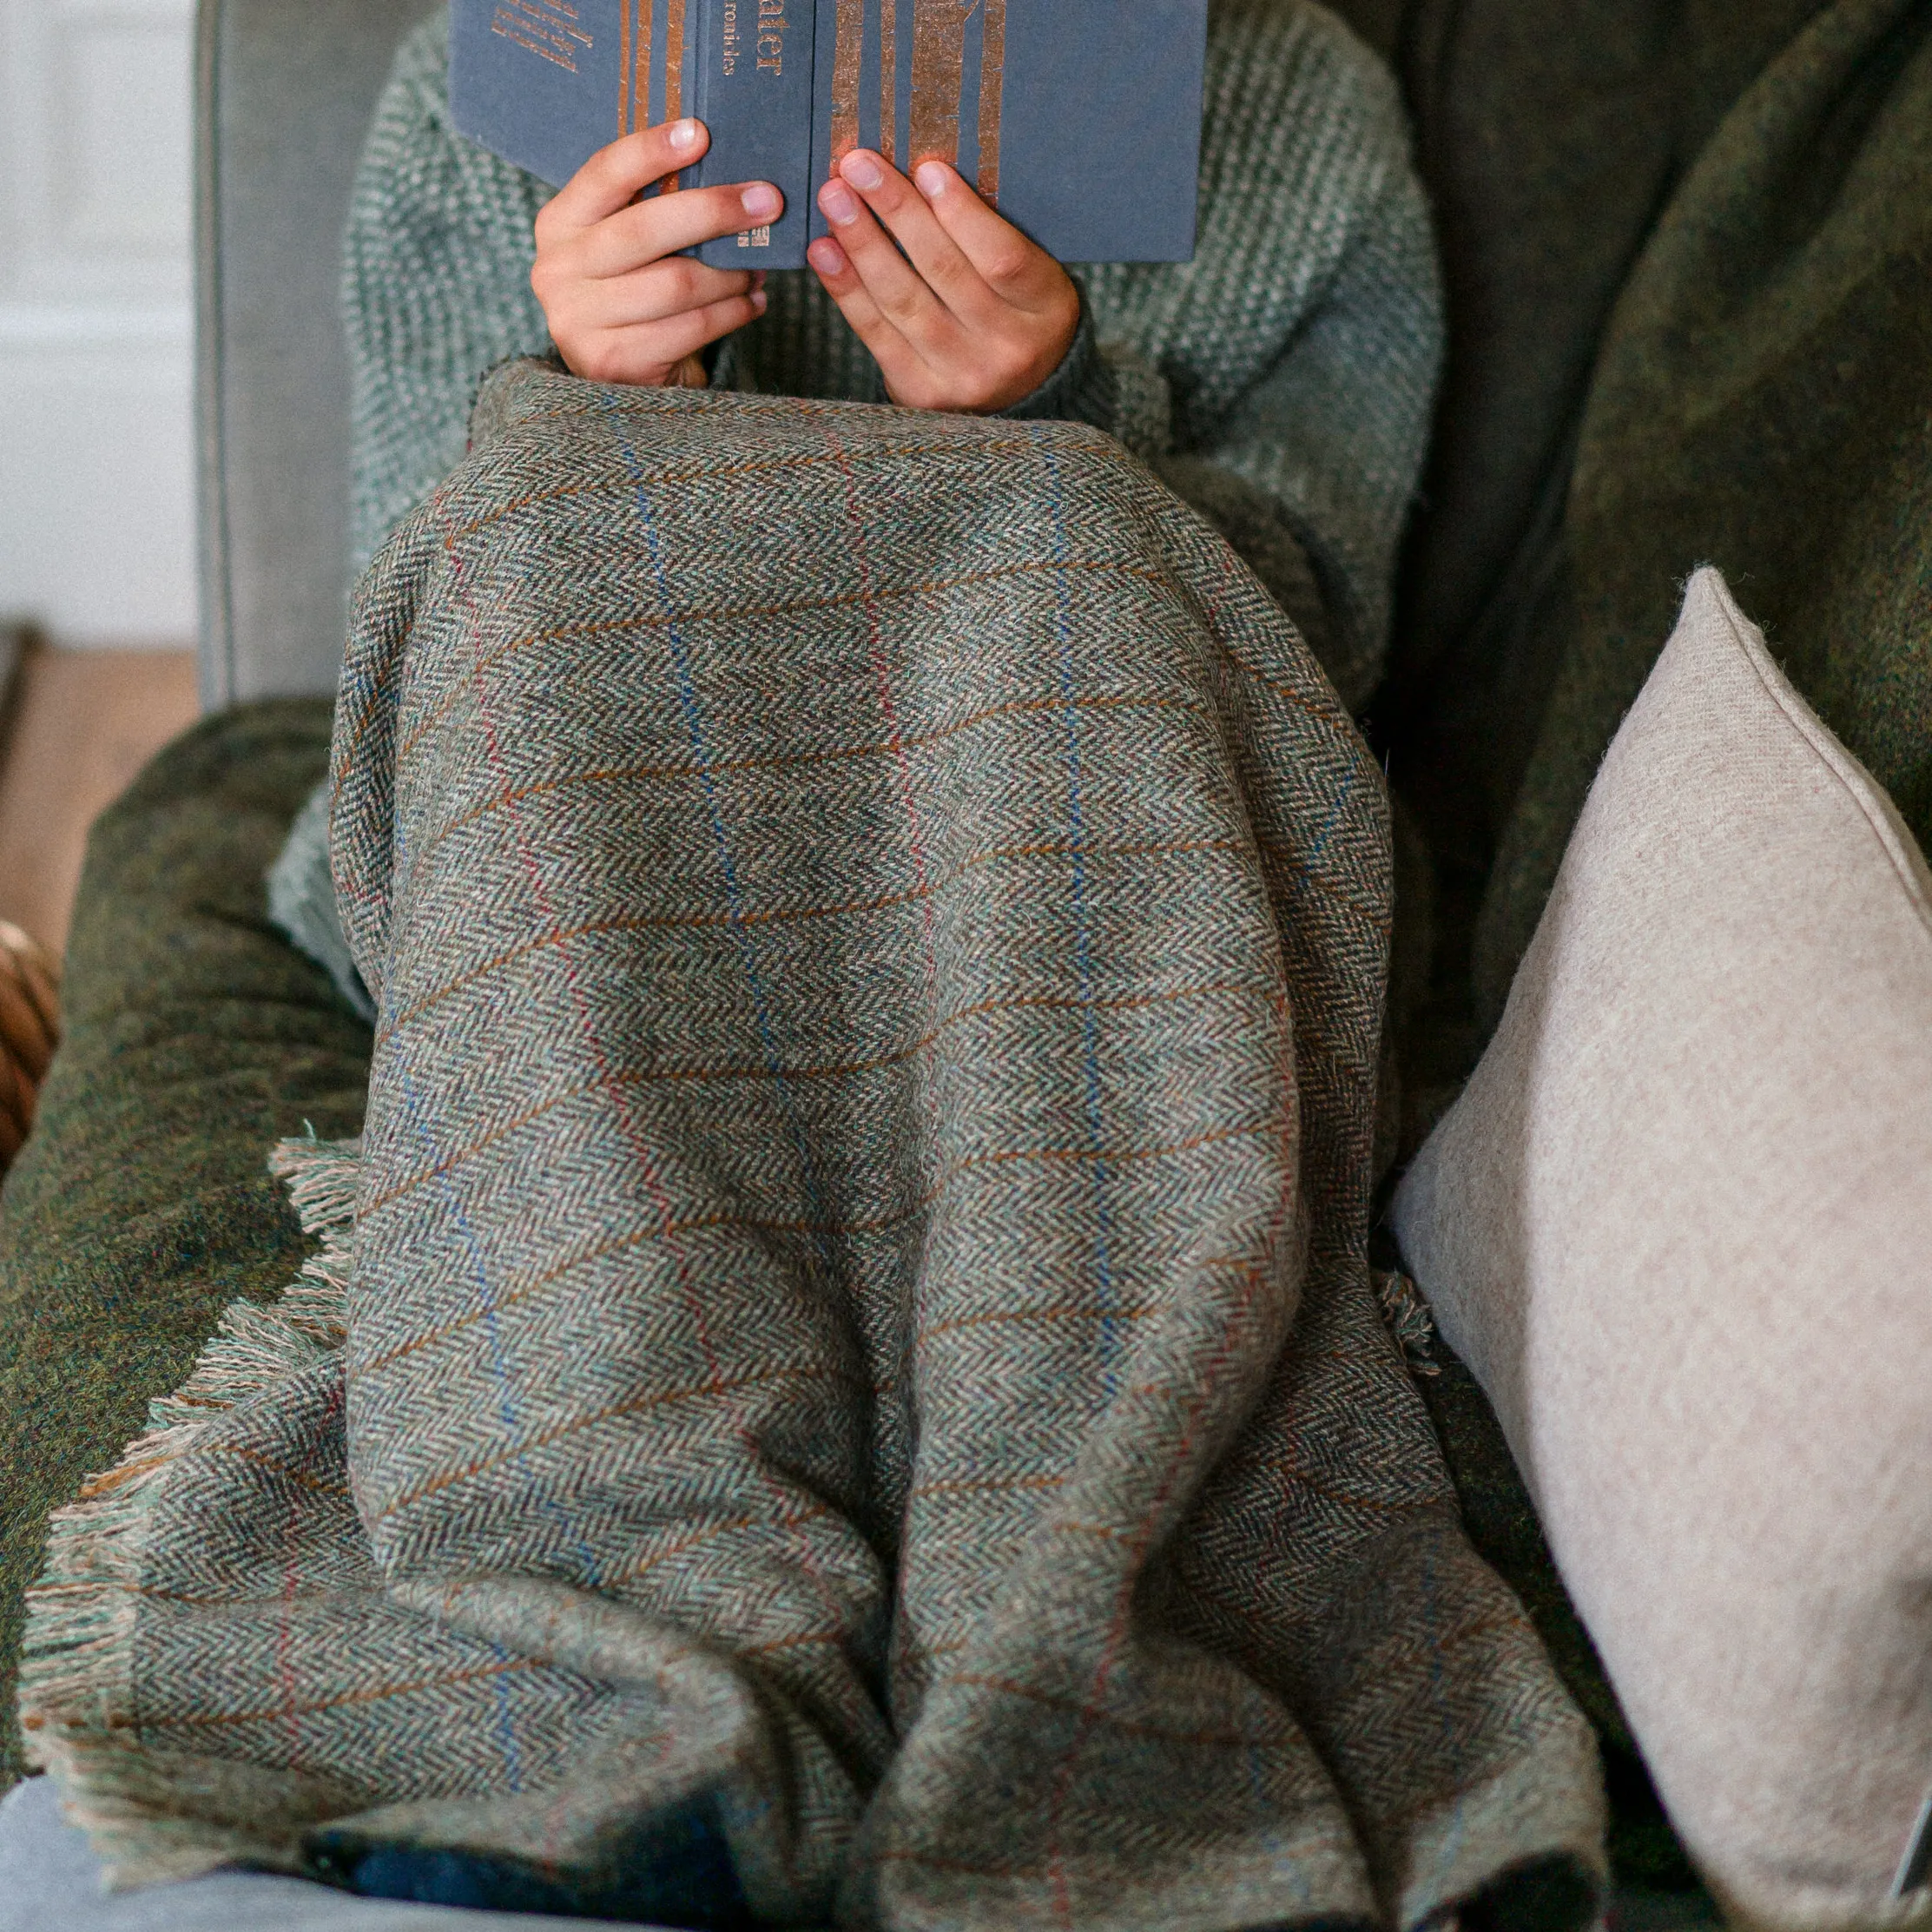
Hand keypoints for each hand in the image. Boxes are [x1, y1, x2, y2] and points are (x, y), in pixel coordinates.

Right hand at [531, 118, 780, 386]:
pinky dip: (731, 313)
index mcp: (559, 224)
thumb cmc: (634, 294)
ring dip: (730, 274)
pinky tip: (751, 303)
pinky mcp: (610, 361)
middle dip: (715, 212)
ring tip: (758, 269)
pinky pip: (689, 327)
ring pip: (676, 283)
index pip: (605, 173)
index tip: (701, 132)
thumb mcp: (630, 245)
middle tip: (768, 201)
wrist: (621, 377)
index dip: (652, 151)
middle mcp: (556, 269)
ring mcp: (578, 320)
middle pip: (646, 229)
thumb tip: (733, 176)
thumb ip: (655, 207)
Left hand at [808, 152, 1079, 412]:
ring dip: (862, 243)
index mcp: (1045, 307)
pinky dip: (846, 288)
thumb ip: (989, 232)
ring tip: (834, 199)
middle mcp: (1007, 348)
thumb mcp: (1030, 274)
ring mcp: (962, 375)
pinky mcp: (921, 394)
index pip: (1003, 257)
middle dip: (897, 211)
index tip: (925, 169)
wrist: (1020, 394)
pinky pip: (876, 333)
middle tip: (858, 166)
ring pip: (903, 300)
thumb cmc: (1018, 313)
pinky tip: (824, 250)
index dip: (961, 213)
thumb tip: (922, 174)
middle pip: (944, 271)